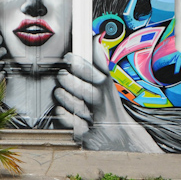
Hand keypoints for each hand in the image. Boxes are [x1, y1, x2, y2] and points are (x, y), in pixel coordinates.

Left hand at [53, 37, 161, 151]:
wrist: (121, 140)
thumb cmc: (108, 107)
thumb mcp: (106, 85)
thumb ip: (99, 62)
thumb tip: (95, 39)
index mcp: (108, 91)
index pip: (99, 76)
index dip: (84, 66)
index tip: (70, 58)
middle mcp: (104, 107)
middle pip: (90, 93)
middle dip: (73, 82)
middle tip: (62, 75)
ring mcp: (97, 123)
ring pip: (81, 109)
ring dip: (67, 98)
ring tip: (59, 91)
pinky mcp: (88, 137)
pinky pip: (75, 127)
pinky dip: (66, 117)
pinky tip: (60, 109)